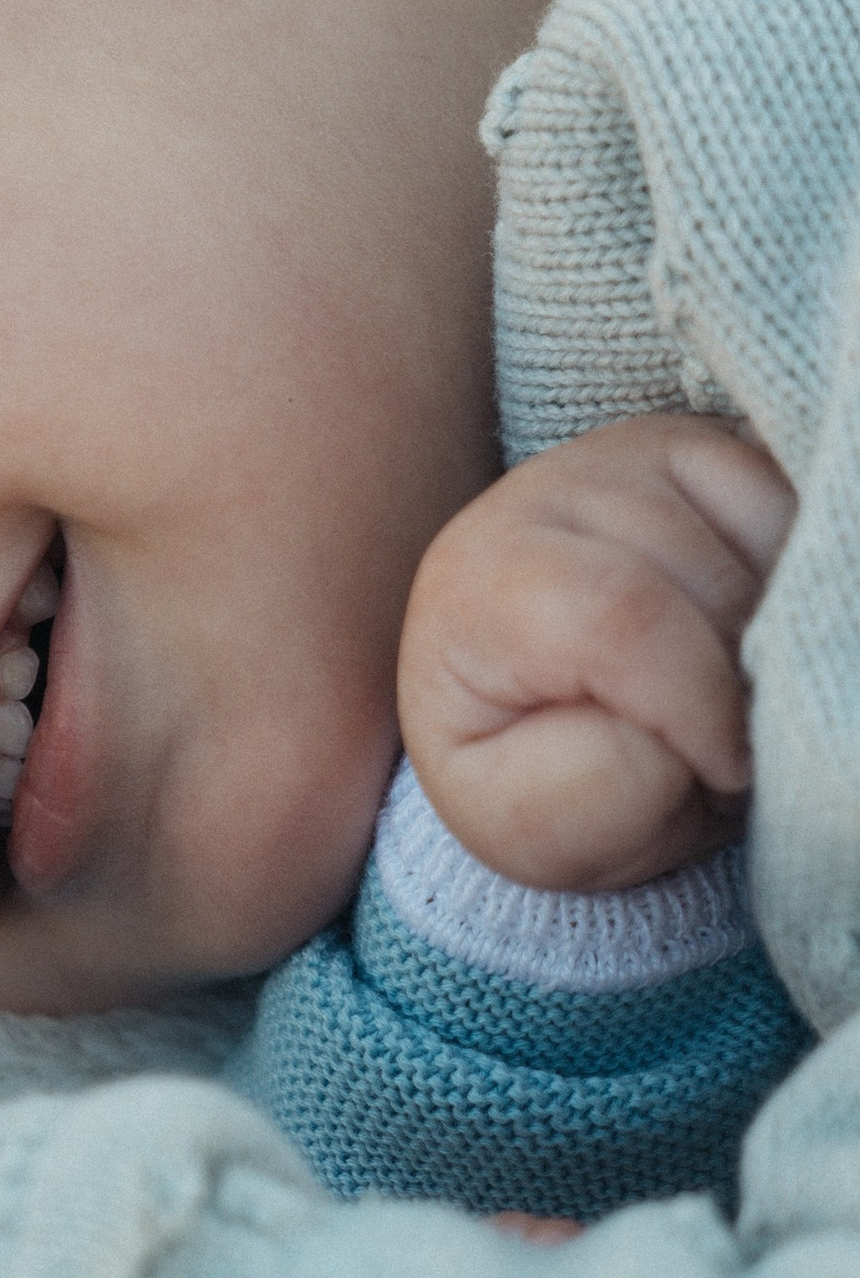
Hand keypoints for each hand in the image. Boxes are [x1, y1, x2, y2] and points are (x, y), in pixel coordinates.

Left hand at [398, 414, 793, 890]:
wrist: (546, 722)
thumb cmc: (532, 779)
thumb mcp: (529, 828)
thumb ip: (588, 792)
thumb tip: (673, 732)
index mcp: (478, 584)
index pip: (618, 617)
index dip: (697, 706)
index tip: (723, 771)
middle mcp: (544, 495)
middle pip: (708, 582)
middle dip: (743, 682)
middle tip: (723, 745)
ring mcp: (628, 459)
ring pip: (766, 539)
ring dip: (776, 638)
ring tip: (728, 698)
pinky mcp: (702, 448)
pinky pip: (796, 506)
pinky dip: (799, 584)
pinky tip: (753, 636)